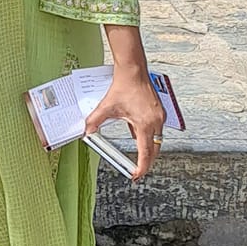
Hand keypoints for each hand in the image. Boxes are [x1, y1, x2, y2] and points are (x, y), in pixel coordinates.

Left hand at [84, 64, 166, 179]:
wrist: (133, 70)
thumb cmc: (124, 86)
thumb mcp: (107, 106)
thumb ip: (95, 121)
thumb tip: (86, 132)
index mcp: (145, 124)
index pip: (145, 153)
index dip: (142, 167)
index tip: (137, 174)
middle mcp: (156, 122)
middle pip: (154, 150)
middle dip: (146, 161)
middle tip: (137, 170)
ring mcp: (159, 116)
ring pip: (156, 140)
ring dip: (147, 148)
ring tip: (138, 156)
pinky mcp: (159, 112)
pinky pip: (155, 129)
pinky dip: (147, 135)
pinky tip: (136, 133)